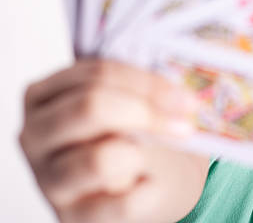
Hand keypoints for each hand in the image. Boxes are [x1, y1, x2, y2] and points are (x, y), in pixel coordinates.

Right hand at [19, 59, 208, 222]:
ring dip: (144, 154)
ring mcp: (49, 179)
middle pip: (91, 107)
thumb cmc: (131, 135)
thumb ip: (140, 91)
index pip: (97, 74)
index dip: (147, 83)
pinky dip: (150, 192)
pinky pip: (123, 203)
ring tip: (161, 155)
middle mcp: (36, 135)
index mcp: (44, 96)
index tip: (186, 98)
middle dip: (146, 112)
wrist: (139, 185)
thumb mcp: (129, 102)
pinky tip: (155, 184)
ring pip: (100, 158)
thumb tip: (178, 96)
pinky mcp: (73, 218)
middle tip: (185, 123)